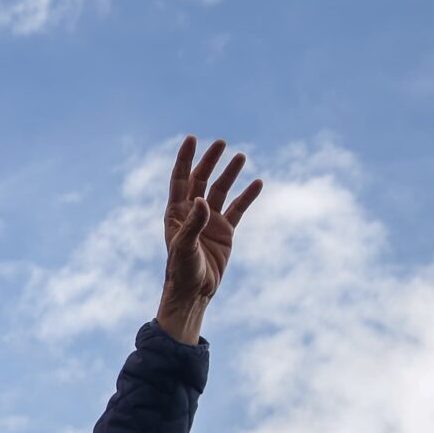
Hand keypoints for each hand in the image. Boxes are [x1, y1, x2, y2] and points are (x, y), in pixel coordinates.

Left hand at [158, 136, 261, 344]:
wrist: (195, 293)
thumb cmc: (182, 271)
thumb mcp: (185, 247)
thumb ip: (194, 223)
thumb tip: (202, 199)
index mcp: (176, 213)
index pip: (180, 179)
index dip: (185, 159)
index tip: (192, 139)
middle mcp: (192, 213)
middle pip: (201, 180)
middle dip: (210, 161)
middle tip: (221, 143)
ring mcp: (210, 221)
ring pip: (221, 191)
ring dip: (230, 174)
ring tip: (241, 156)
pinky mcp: (225, 232)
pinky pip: (238, 209)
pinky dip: (247, 196)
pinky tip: (257, 183)